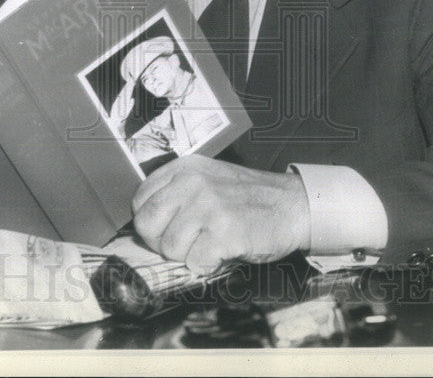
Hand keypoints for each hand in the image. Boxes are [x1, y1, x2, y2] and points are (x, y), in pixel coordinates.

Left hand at [131, 155, 310, 272]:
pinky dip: (208, 265)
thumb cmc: (248, 198)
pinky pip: (195, 262)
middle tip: (186, 243)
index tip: (169, 228)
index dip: (151, 223)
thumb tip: (146, 223)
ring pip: (169, 248)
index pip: (140, 201)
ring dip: (188, 255)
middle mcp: (192, 183)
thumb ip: (176, 192)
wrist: (292, 205)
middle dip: (162, 243)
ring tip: (211, 243)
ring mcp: (207, 206)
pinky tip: (223, 251)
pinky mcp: (223, 231)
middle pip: (147, 225)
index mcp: (185, 168)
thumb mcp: (207, 179)